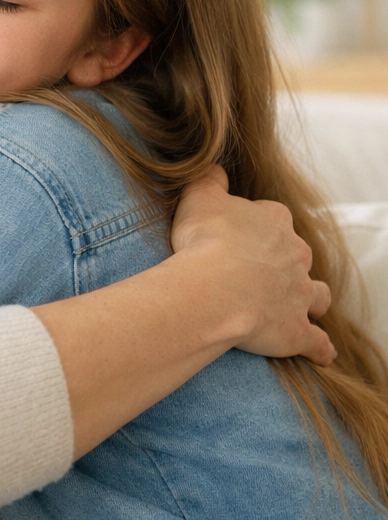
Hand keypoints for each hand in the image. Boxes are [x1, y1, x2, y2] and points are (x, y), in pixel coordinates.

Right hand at [171, 166, 334, 365]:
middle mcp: (295, 256)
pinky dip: (320, 347)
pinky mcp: (296, 330)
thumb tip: (213, 167)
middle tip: (262, 269)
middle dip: (286, 261)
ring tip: (300, 305)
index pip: (272, 216)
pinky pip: (317, 341)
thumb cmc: (206, 240)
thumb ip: (208, 179)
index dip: (256, 224)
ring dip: (310, 299)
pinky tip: (321, 353)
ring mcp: (299, 294)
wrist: (215, 288)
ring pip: (317, 295)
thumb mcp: (198, 197)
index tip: (239, 233)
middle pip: (299, 255)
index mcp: (274, 222)